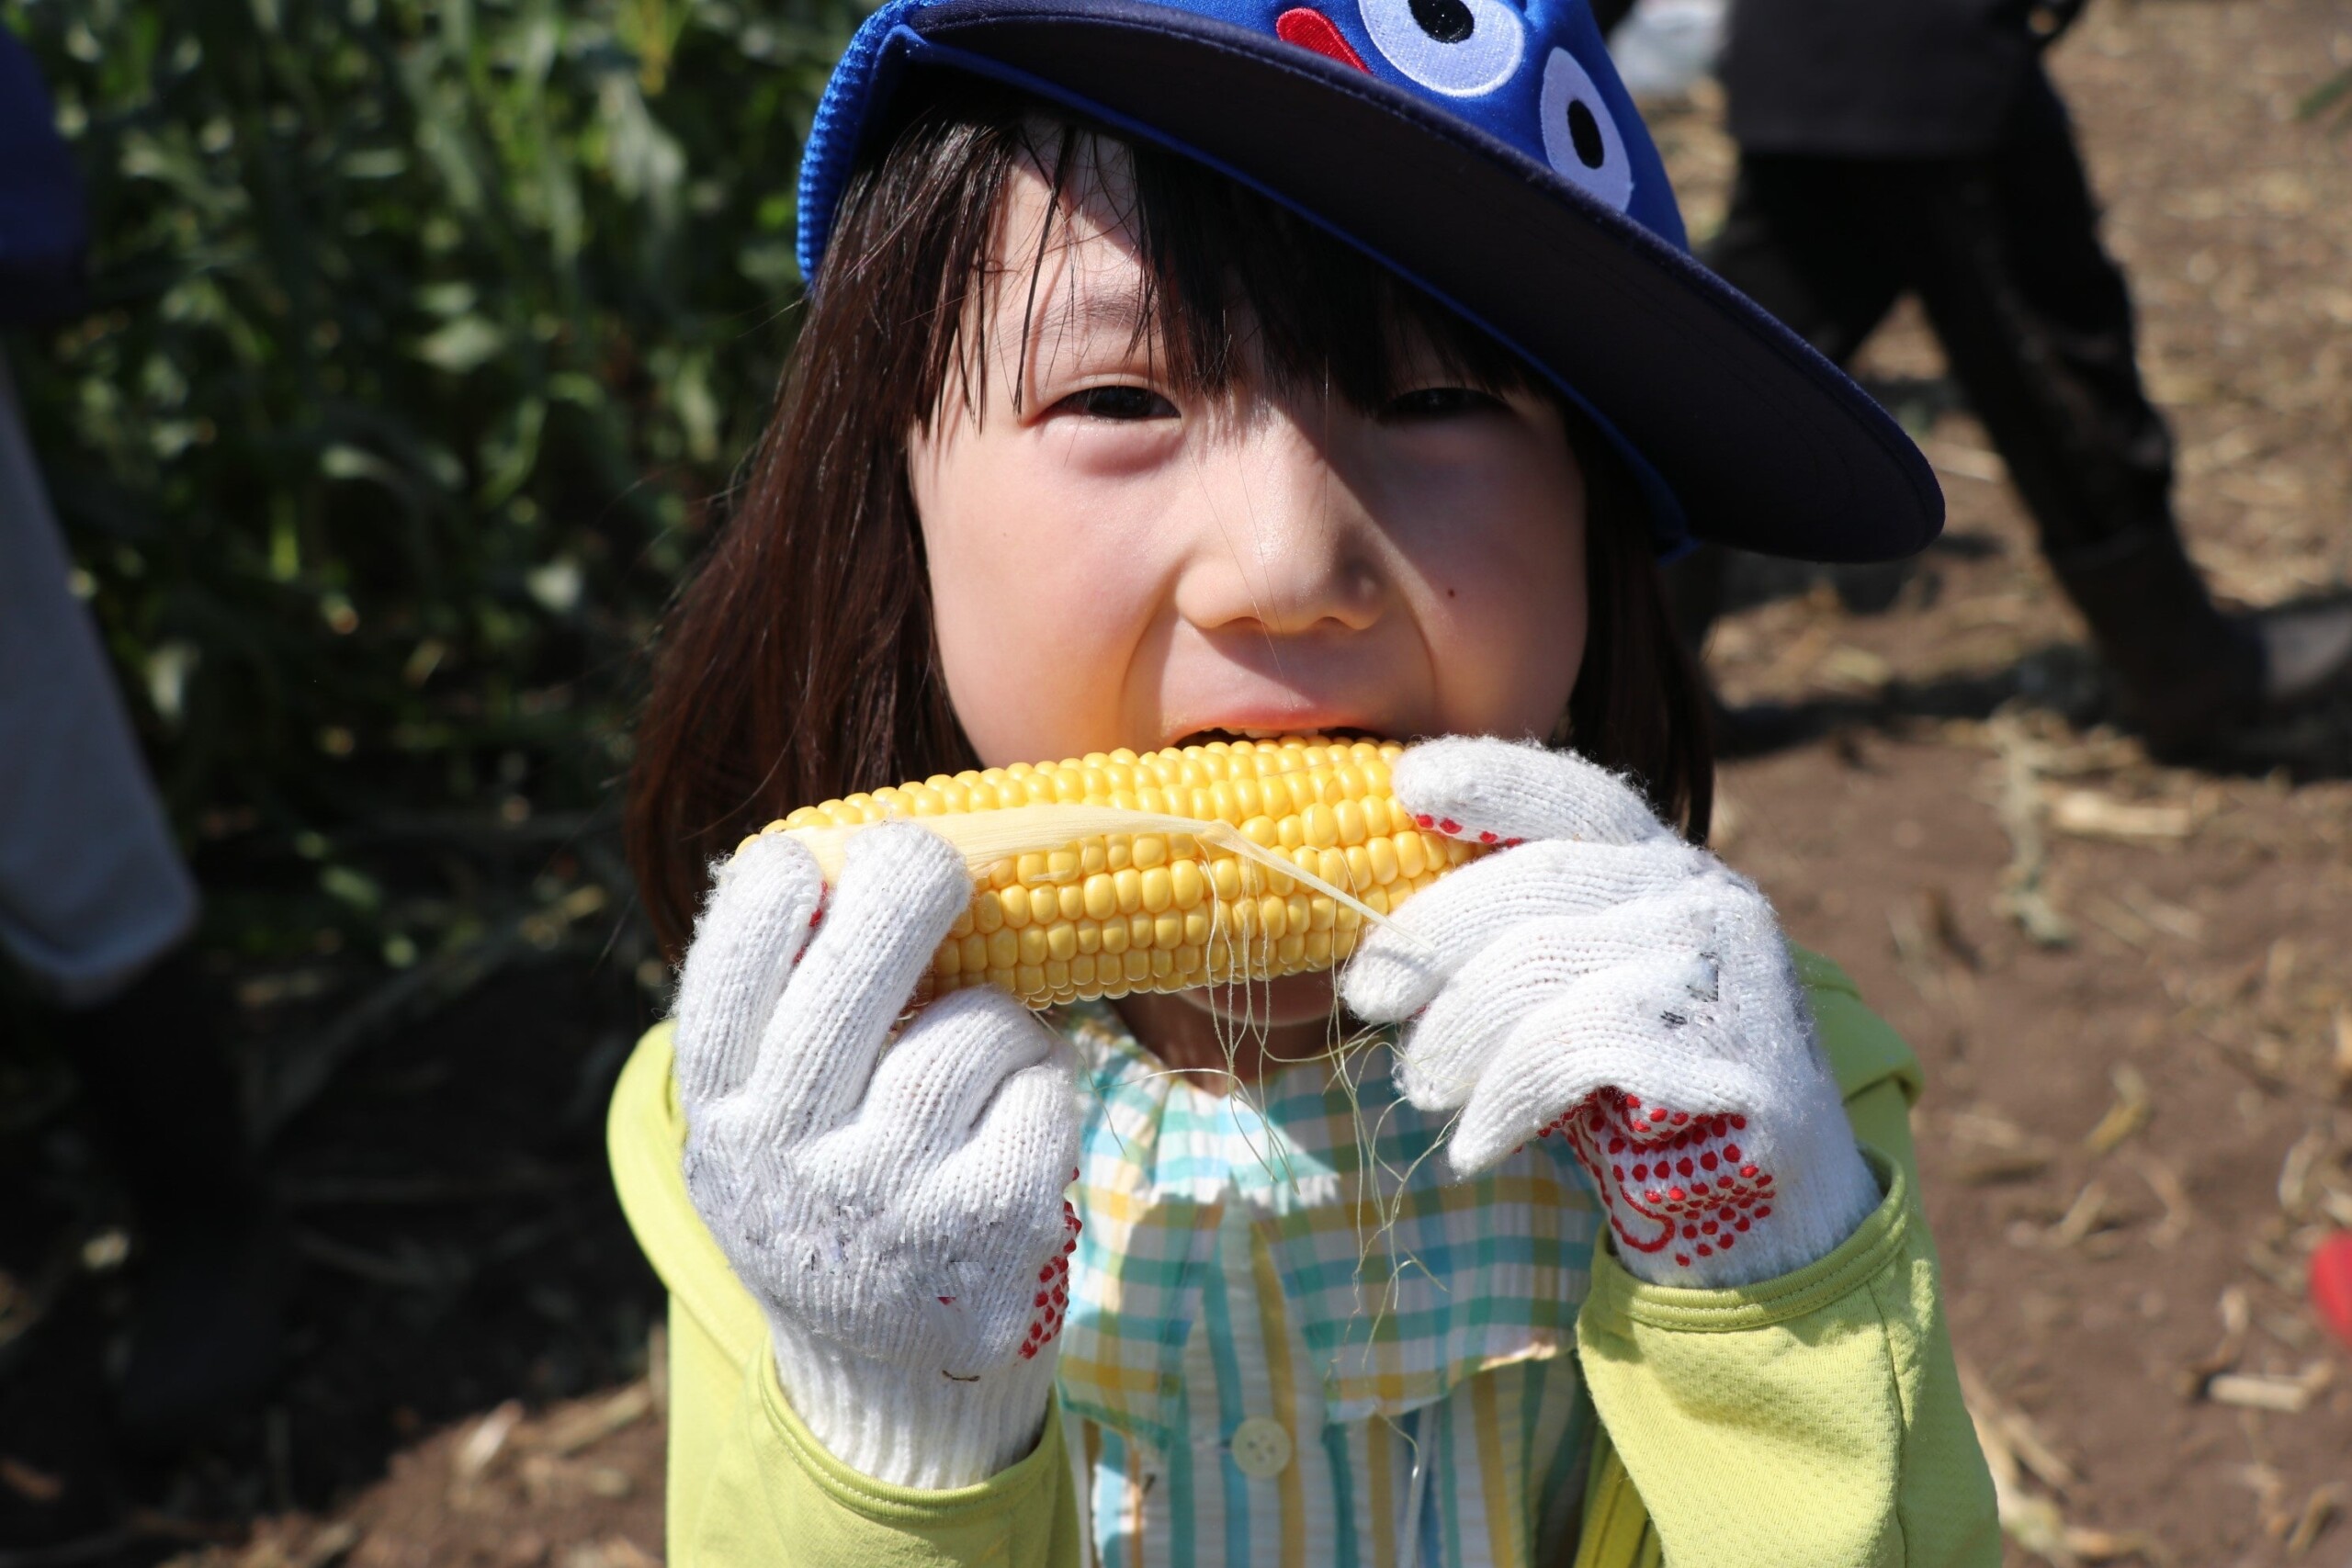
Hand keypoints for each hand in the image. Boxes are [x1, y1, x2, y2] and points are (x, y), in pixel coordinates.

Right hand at [673, 822, 1082, 1488]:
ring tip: (983, 1054)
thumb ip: (783, 1015)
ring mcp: (887, 1193)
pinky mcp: (984, 1225)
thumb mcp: (768, 1121)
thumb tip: (837, 853)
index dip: (783, 883)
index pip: (732, 964)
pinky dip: (1045, 1081)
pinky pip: (1041, 1087)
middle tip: (940, 864)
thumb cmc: (837, 1194)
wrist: (885, 1375)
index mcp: (721, 1109)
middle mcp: (787, 1151)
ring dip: (999, 1018)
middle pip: (858, 965)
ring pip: (977, 1026)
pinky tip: (1017, 1118)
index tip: (824, 856)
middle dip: (911, 883)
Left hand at [1341, 737, 1879, 1288]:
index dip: (1494, 781)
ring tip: (1421, 1085)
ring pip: (1540, 964)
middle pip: (1537, 879)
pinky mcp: (1725, 1051)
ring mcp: (1724, 969)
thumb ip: (1526, 940)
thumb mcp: (1585, 993)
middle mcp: (1705, 897)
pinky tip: (1473, 1145)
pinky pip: (1571, 1050)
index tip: (1407, 784)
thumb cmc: (1646, 1093)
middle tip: (1367, 995)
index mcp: (1668, 868)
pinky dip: (1504, 1100)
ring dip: (1458, 1033)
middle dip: (1433, 936)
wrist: (1768, 1211)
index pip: (1578, 797)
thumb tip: (1390, 936)